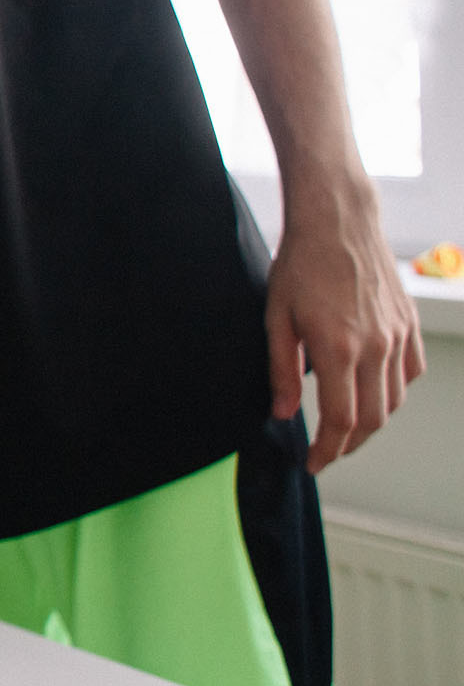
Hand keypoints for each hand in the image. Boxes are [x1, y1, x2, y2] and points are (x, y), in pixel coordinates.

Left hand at [265, 191, 424, 470]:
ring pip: (394, 401)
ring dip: (371, 422)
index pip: (340, 420)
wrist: (339, 222)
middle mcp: (376, 348)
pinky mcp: (409, 325)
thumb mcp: (275, 317)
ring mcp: (398, 336)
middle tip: (326, 451)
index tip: (313, 463)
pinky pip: (410, 373)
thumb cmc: (301, 265)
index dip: (327, 450)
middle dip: (348, 444)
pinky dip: (393, 391)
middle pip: (372, 420)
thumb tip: (283, 413)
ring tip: (345, 427)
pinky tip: (372, 390)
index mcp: (338, 349)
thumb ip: (280, 369)